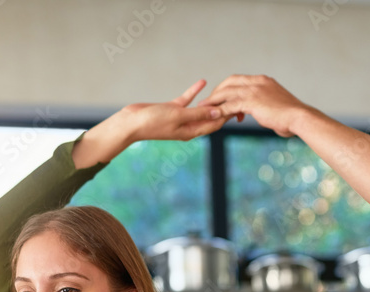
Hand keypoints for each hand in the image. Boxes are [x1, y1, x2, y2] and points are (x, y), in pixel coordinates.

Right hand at [72, 79, 224, 167]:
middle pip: (210, 116)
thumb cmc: (152, 122)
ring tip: (223, 89)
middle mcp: (188, 125)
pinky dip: (195, 91)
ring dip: (210, 99)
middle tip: (235, 95)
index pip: (215, 123)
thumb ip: (198, 113)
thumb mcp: (178, 116)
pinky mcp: (171, 109)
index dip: (227, 114)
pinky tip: (202, 82)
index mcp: (192, 131)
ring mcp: (180, 117)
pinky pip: (187, 99)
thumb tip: (219, 112)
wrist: (130, 123)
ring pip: (200, 107)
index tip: (239, 104)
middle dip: (222, 107)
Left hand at [198, 75, 314, 137]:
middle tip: (209, 103)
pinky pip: (230, 105)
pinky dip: (220, 111)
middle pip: (229, 82)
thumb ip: (266, 106)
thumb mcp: (276, 106)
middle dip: (217, 92)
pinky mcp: (251, 102)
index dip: (228, 88)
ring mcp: (254, 90)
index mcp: (263, 81)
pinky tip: (214, 117)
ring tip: (204, 109)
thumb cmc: (291, 117)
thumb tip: (264, 114)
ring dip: (214, 101)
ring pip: (227, 92)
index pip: (239, 79)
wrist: (300, 118)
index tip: (221, 97)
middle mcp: (257, 82)